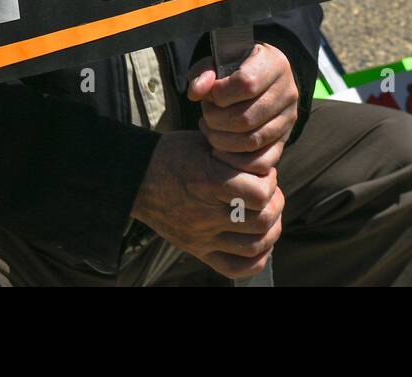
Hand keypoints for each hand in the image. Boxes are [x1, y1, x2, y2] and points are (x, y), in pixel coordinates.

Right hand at [131, 130, 283, 278]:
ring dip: (271, 229)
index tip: (264, 171)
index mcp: (208, 182)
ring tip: (265, 214)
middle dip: (275, 203)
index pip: (259, 193)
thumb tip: (267, 168)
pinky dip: (256, 257)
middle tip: (268, 192)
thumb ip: (236, 157)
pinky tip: (258, 240)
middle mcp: (206, 214)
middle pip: (263, 220)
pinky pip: (236, 268)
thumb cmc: (173, 155)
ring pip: (255, 245)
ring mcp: (201, 237)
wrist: (136, 178)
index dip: (270, 180)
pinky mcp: (197, 250)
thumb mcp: (206, 143)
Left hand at [187, 43, 298, 174]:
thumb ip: (202, 74)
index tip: (210, 94)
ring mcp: (289, 117)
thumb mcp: (215, 62)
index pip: (247, 84)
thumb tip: (196, 93)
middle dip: (216, 120)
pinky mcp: (285, 139)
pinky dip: (235, 161)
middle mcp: (288, 91)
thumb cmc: (233, 68)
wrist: (256, 76)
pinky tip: (219, 148)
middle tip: (206, 113)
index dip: (220, 94)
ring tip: (210, 127)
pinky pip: (262, 161)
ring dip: (221, 140)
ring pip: (252, 141)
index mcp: (274, 64)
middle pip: (247, 118)